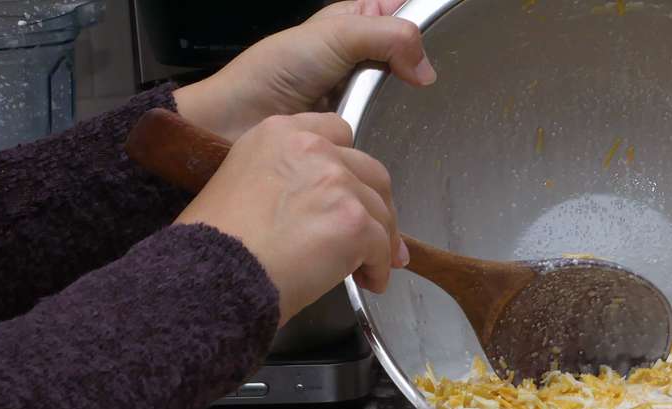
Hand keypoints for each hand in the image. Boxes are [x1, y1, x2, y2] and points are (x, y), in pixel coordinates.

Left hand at [173, 1, 434, 143]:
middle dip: (411, 69)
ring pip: (400, 97)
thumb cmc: (273, 72)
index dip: (418, 22)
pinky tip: (377, 133)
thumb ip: (388, 37)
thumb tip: (426, 69)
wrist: (240, 121)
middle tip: (408, 80)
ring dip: (395, 105)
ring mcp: (359, 95)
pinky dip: (383, 132)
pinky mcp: (356, 129)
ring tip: (383, 108)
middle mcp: (359, 57)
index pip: (403, 11)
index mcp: (355, 20)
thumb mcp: (335, 35)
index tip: (431, 41)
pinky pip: (384, 129)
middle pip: (408, 58)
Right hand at [175, 113, 405, 323]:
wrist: (215, 274)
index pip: (338, 133)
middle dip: (376, 205)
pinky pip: (382, 247)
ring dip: (380, 240)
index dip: (349, 167)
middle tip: (375, 234)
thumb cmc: (217, 243)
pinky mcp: (352, 221)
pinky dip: (380, 268)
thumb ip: (286, 177)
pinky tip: (369, 281)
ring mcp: (336, 183)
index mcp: (280, 132)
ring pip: (380, 211)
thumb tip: (320, 205)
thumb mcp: (241, 181)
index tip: (351, 191)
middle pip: (370, 172)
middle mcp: (312, 149)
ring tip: (369, 267)